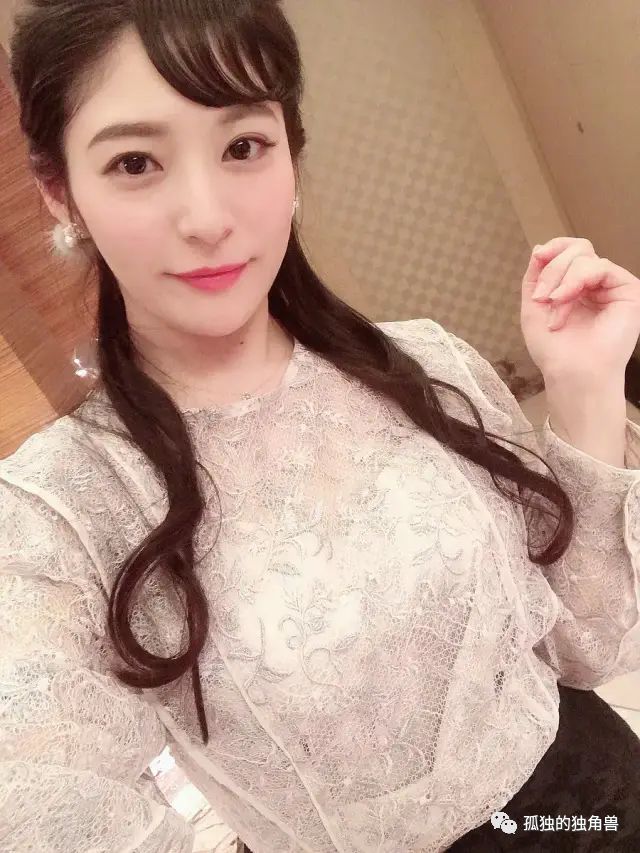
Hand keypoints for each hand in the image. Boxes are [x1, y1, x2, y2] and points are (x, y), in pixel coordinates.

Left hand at [520, 236, 639, 385]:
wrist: (572, 373)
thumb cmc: (554, 349)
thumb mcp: (533, 306)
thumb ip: (536, 276)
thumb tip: (540, 247)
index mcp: (577, 287)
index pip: (570, 251)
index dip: (554, 248)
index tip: (538, 258)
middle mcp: (597, 285)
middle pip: (578, 249)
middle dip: (553, 269)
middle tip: (541, 296)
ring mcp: (613, 287)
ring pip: (586, 257)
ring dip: (561, 280)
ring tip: (554, 306)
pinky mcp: (628, 291)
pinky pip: (600, 266)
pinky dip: (575, 280)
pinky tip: (563, 300)